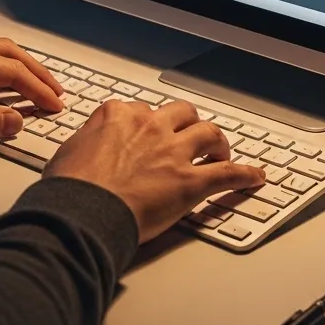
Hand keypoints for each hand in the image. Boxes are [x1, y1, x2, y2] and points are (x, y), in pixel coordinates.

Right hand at [43, 99, 265, 241]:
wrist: (81, 213)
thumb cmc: (70, 189)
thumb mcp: (68, 151)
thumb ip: (87, 141)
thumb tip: (88, 145)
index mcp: (119, 116)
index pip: (141, 110)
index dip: (148, 123)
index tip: (149, 133)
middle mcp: (150, 127)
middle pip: (181, 113)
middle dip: (189, 122)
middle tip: (191, 135)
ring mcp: (173, 152)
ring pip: (208, 134)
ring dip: (218, 142)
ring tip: (222, 150)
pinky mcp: (190, 182)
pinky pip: (227, 174)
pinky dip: (245, 175)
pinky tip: (255, 177)